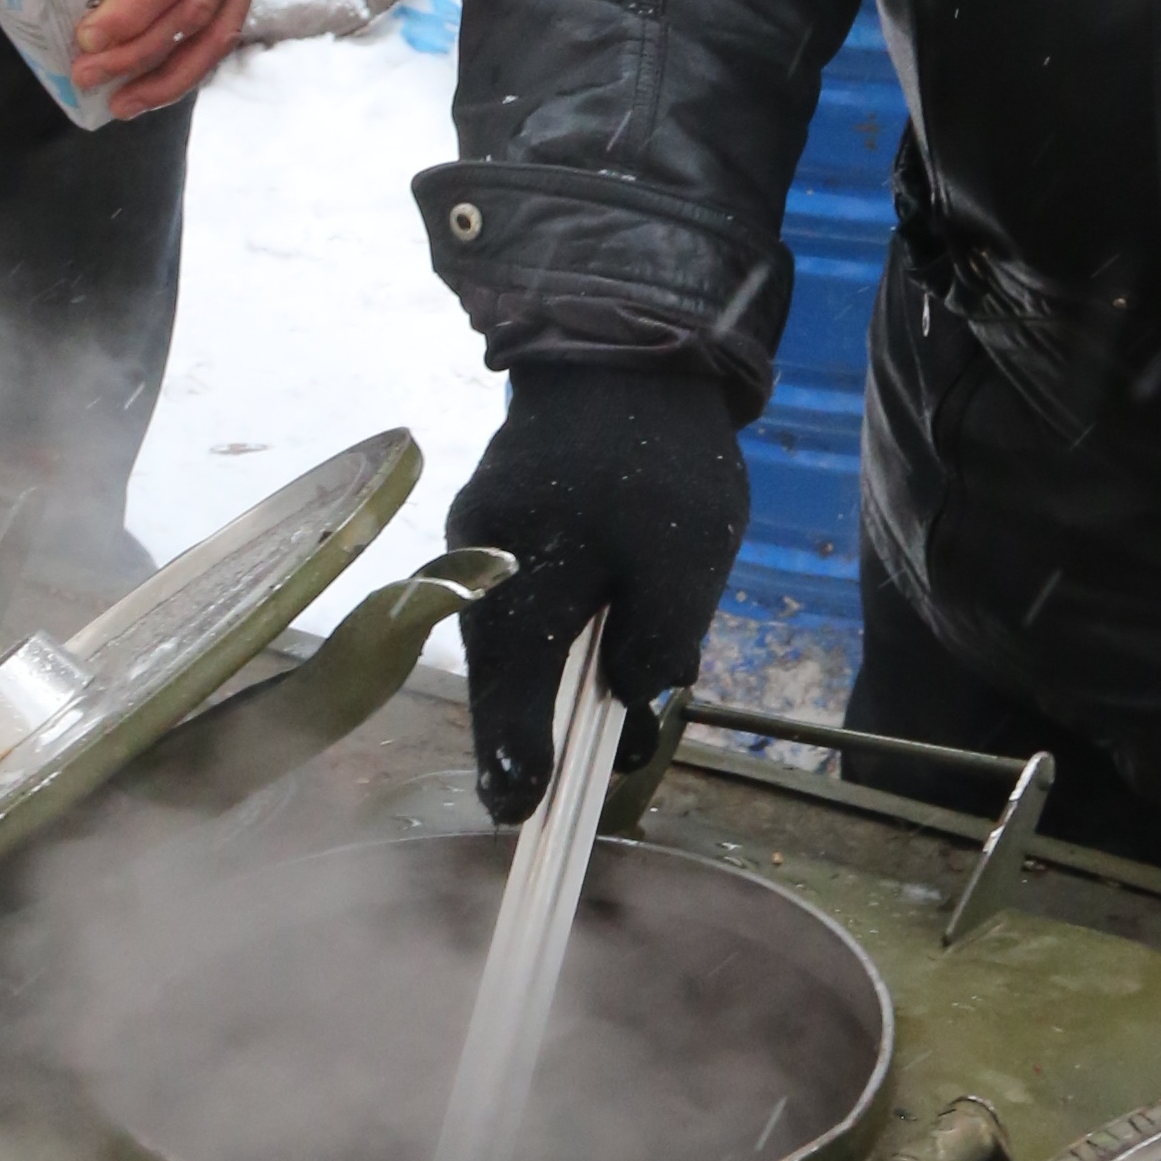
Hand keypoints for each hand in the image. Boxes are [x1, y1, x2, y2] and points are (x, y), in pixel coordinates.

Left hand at [71, 0, 299, 116]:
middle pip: (191, 12)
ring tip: (119, 104)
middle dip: (136, 53)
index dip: (131, 10)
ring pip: (216, 34)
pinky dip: (192, 66)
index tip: (86, 36)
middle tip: (84, 75)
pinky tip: (156, 87)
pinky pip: (227, 29)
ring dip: (167, 77)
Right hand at [451, 365, 755, 820]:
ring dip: (549, 674)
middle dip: (538, 728)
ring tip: (599, 701)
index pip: (505, 703)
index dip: (516, 768)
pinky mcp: (496, 518)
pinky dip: (549, 626)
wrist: (625, 343)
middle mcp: (475, 569)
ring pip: (508, 636)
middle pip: (499, 676)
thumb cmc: (659, 456)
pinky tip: (592, 629)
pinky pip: (516, 595)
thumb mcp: (685, 561)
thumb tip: (627, 705)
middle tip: (572, 779)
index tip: (521, 816)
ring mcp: (478, 539)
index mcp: (516, 586)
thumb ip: (656, 643)